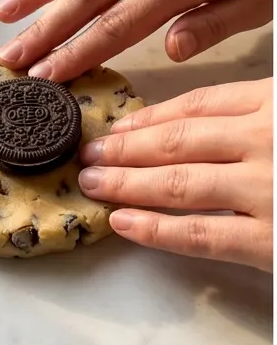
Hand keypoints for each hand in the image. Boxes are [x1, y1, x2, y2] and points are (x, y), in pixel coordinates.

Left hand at [76, 79, 271, 269]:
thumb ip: (258, 120)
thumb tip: (214, 130)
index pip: (202, 105)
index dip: (151, 118)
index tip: (117, 128)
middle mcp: (267, 139)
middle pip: (179, 141)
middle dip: (124, 149)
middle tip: (86, 155)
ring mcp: (267, 188)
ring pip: (178, 183)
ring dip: (126, 184)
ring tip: (91, 183)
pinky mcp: (269, 239)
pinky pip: (199, 233)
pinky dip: (155, 228)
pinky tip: (122, 222)